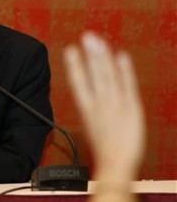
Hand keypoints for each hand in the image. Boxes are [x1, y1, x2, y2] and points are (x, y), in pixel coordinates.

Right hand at [64, 32, 144, 181]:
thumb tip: (89, 96)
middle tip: (87, 36)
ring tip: (98, 41)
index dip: (75, 66)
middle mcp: (99, 105)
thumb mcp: (94, 128)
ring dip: (103, 58)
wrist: (115, 166)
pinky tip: (122, 56)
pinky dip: (125, 72)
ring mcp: (114, 106)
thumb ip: (94, 109)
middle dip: (90, 55)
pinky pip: (127, 87)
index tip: (70, 50)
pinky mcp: (131, 109)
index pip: (78, 83)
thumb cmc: (105, 150)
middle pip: (94, 76)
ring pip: (107, 77)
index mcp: (87, 109)